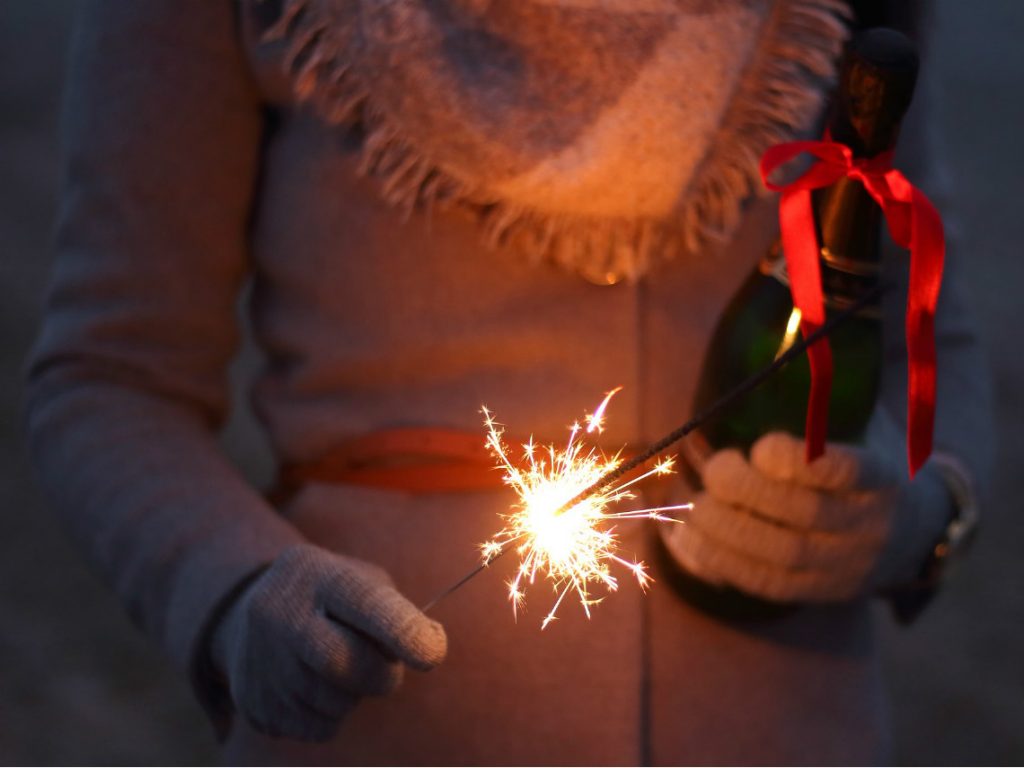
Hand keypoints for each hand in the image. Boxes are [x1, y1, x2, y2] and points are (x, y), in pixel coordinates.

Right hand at [210, 543, 446, 741]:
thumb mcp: (359, 582)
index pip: (364, 603)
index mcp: (317, 573)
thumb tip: (427, 647)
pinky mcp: (254, 702)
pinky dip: (333, 715)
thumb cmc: (330, 598)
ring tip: (340, 668)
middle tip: (388, 670)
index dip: (403, 631)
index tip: (433, 653)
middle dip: (382, 676)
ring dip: (356, 695)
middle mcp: (280, 611)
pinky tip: (315, 687)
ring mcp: (259, 659)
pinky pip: (319, 728)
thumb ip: (395, 611)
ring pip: (335, 703)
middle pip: (344, 664)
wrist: (246, 614)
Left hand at [663, 432, 953, 602]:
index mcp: (882, 476)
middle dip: (745, 492)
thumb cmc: (866, 463)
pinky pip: (770, 585)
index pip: (845, 470)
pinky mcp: (824, 592)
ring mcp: (850, 565)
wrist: (915, 529)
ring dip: (724, 531)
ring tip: (691, 506)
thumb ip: (819, 409)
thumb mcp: (861, 428)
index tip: (760, 447)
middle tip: (712, 470)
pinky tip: (690, 540)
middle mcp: (872, 525)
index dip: (795, 461)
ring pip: (783, 555)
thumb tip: (754, 378)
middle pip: (805, 514)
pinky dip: (722, 562)